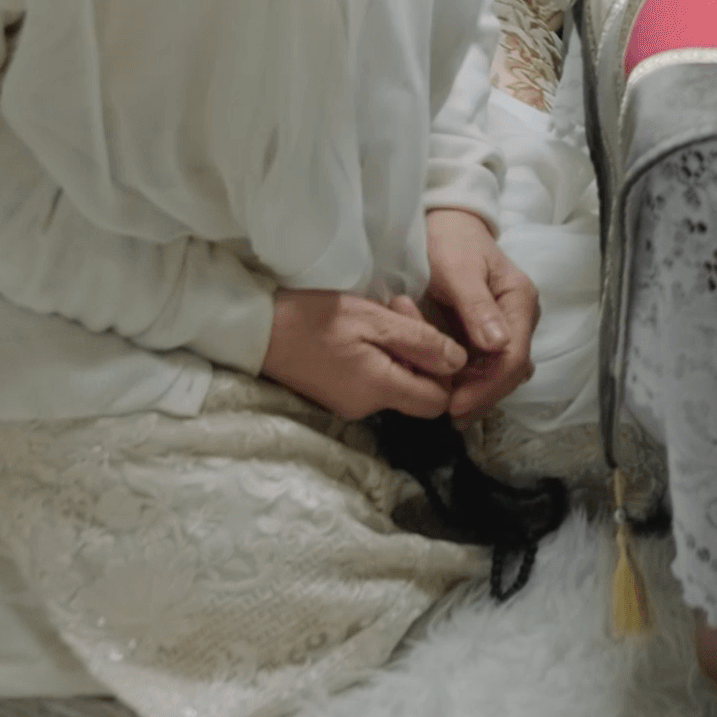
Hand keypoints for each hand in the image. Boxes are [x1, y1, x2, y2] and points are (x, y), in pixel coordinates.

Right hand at [261, 290, 465, 420]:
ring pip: (397, 382)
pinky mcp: (336, 396)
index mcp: (379, 390)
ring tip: (385, 310)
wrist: (257, 329)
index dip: (446, 373)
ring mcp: (348, 405)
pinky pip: (375, 380)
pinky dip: (380, 355)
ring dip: (401, 348)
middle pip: (418, 391)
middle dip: (422, 352)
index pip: (437, 402)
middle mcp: (366, 407)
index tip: (431, 336)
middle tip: (403, 308)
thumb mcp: (375, 320)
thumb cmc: (316, 318)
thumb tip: (459, 362)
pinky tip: (367, 326)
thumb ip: (421, 342)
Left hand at [423, 209, 539, 421]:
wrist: (443, 224)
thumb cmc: (448, 241)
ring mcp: (506, 327)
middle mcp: (519, 318)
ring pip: (500, 373)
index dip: (488, 386)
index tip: (454, 404)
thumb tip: (498, 345)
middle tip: (447, 413)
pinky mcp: (489, 333)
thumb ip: (476, 306)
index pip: (514, 356)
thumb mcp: (457, 269)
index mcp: (520, 301)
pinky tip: (446, 389)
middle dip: (482, 395)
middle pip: (511, 371)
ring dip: (476, 392)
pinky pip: (485, 365)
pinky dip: (468, 381)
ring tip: (444, 405)